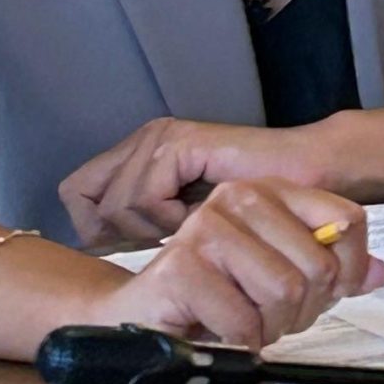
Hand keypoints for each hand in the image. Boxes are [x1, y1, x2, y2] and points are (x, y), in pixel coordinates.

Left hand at [60, 117, 339, 248]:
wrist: (307, 185)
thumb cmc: (254, 213)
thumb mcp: (183, 220)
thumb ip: (142, 222)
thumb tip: (96, 241)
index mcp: (141, 153)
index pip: (76, 192)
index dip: (94, 227)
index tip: (136, 246)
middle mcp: (145, 139)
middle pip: (83, 198)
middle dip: (119, 233)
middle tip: (164, 240)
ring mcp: (161, 138)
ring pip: (115, 205)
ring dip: (153, 230)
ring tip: (192, 228)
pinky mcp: (181, 144)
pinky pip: (145, 199)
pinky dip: (170, 220)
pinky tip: (199, 218)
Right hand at [80, 179, 383, 349]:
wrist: (140, 315)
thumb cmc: (216, 296)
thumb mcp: (284, 277)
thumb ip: (333, 270)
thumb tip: (382, 272)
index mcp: (270, 191)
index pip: (348, 221)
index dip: (348, 268)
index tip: (325, 291)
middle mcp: (239, 197)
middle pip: (318, 266)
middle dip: (302, 309)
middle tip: (270, 316)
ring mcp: (206, 228)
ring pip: (284, 293)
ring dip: (270, 327)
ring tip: (244, 323)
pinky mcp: (181, 267)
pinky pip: (245, 321)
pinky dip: (240, 341)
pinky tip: (217, 331)